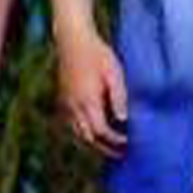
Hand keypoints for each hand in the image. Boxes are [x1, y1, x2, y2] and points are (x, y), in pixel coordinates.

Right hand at [53, 30, 128, 157]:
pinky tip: (94, 131)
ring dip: (94, 143)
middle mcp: (74, 107)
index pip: (102, 131)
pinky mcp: (63, 100)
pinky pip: (72, 125)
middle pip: (88, 138)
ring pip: (78, 133)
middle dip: (105, 148)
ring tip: (109, 146)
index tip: (129, 143)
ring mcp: (66, 104)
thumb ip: (119, 96)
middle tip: (122, 153)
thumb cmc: (97, 53)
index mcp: (87, 101)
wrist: (72, 40)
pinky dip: (83, 133)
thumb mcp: (113, 72)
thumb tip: (123, 120)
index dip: (116, 141)